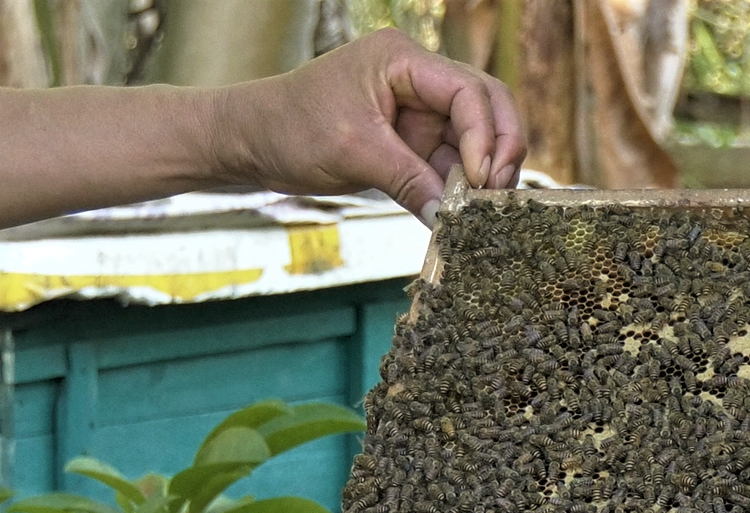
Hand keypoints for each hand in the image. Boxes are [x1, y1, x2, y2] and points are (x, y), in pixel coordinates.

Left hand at [218, 28, 526, 222]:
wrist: (250, 143)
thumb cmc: (289, 129)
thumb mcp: (351, 154)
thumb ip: (407, 180)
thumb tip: (450, 216)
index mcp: (403, 59)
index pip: (467, 91)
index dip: (484, 135)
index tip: (480, 180)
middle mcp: (418, 79)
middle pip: (486, 105)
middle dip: (500, 148)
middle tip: (498, 195)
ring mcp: (417, 110)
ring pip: (473, 138)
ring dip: (482, 174)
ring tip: (483, 212)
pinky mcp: (410, 142)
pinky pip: (448, 162)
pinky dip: (457, 187)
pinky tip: (461, 213)